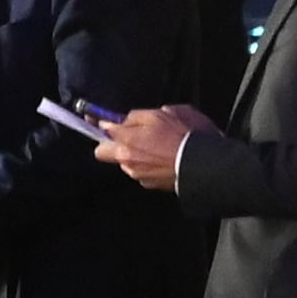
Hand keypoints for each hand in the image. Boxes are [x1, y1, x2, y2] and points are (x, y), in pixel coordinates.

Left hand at [93, 104, 208, 193]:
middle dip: (110, 144)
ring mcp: (136, 174)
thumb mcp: (163, 113)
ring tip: (153, 147)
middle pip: (103, 152)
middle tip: (125, 135)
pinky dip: (146, 165)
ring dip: (132, 155)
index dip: (97, 122)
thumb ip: (137, 116)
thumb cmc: (185, 136)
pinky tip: (161, 159)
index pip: (101, 130)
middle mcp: (126, 159)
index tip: (93, 117)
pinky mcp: (148, 184)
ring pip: (124, 162)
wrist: (203, 165)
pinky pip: (139, 171)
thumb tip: (123, 119)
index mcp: (126, 140)